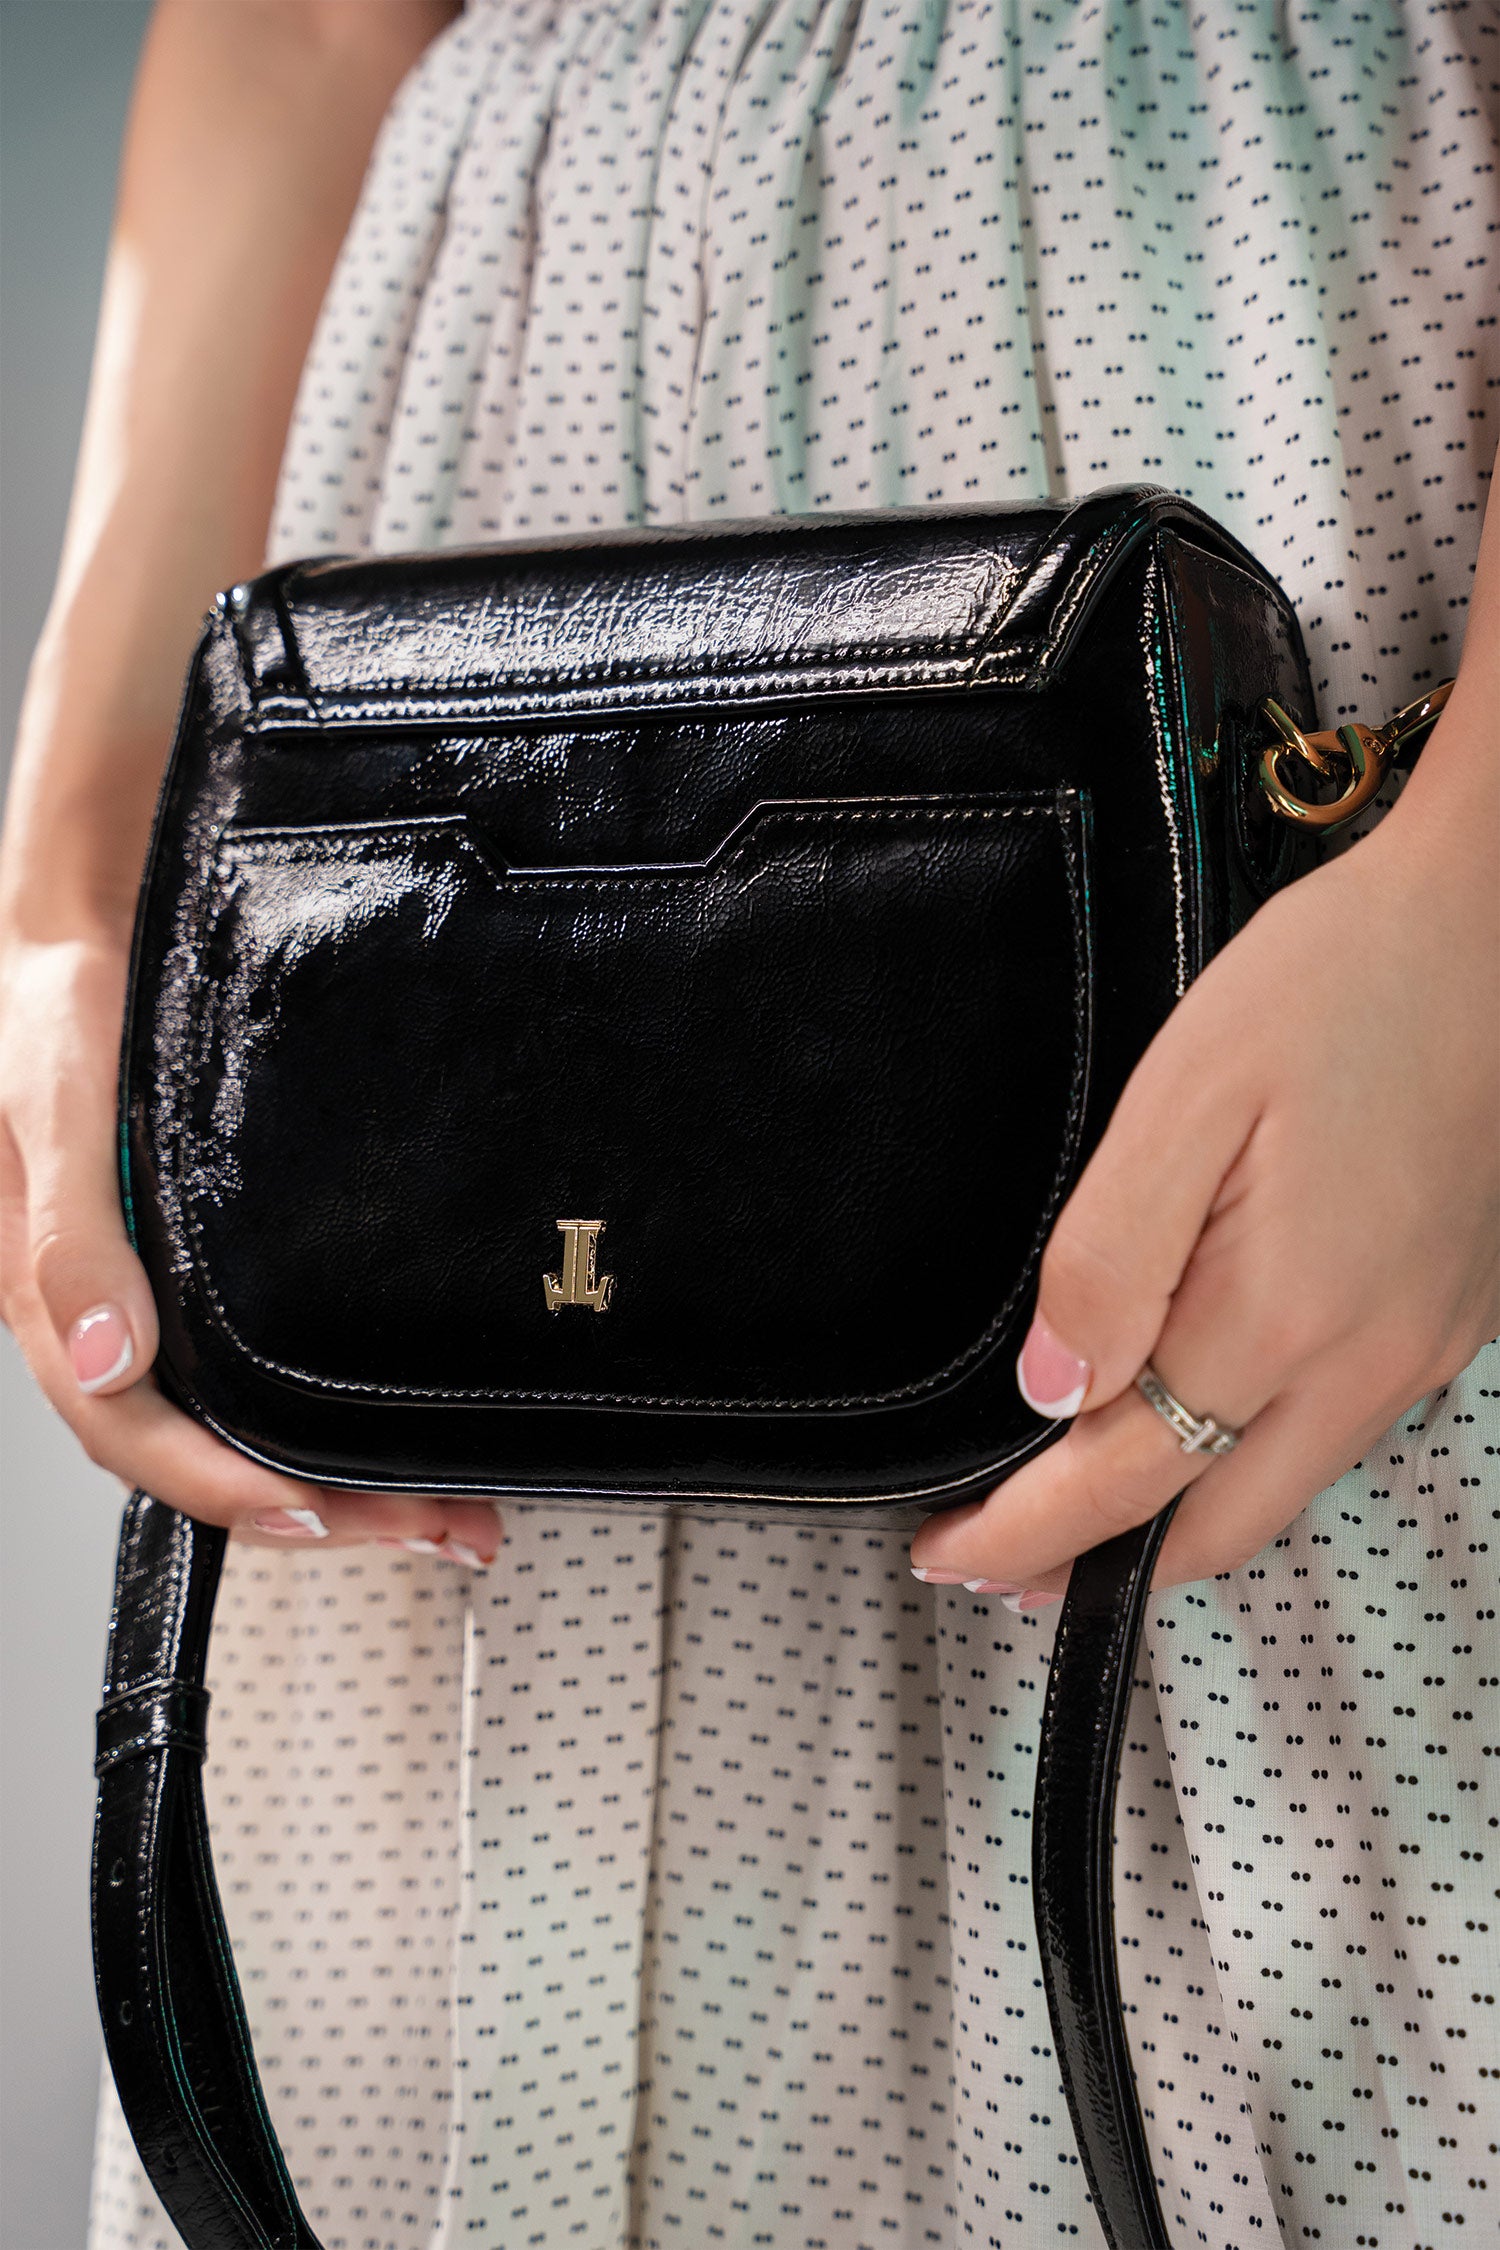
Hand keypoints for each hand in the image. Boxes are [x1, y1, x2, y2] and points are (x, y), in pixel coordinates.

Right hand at [0, 926, 503, 1563]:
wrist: (90, 922)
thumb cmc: (56, 1005)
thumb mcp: (55, 1106)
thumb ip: (72, 1233)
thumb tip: (113, 1355)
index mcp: (56, 1300)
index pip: (141, 1434)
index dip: (231, 1492)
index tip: (326, 1518)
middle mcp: (108, 1314)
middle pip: (208, 1454)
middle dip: (325, 1509)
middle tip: (443, 1529)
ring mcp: (157, 1293)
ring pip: (241, 1423)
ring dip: (340, 1477)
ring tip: (448, 1505)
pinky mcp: (201, 1262)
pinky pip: (259, 1364)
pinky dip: (326, 1411)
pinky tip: (388, 1422)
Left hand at [909, 705, 1499, 1603]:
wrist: (1492, 924)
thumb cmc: (1335, 982)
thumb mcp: (1185, 1095)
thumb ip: (1108, 1256)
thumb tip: (1051, 1392)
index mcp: (1282, 1316)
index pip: (1124, 1480)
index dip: (1026, 1534)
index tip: (947, 1557)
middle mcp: (1366, 1363)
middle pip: (1210, 1529)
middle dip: (1094, 1564)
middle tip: (994, 1562)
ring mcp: (1421, 1350)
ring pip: (1278, 1492)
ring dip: (1174, 1522)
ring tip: (1078, 1511)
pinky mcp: (1450, 1320)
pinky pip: (1333, 1435)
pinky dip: (1247, 1461)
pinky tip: (1197, 1423)